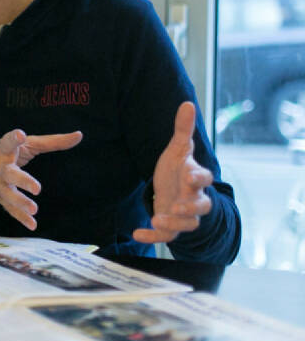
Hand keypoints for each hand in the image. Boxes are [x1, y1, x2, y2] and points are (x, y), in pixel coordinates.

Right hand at [0, 129, 82, 230]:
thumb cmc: (9, 152)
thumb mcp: (28, 144)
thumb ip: (53, 141)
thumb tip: (79, 135)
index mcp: (5, 149)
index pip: (9, 142)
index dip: (14, 139)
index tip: (20, 135)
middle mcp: (0, 167)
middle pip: (10, 174)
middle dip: (23, 181)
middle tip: (37, 188)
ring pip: (9, 194)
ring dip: (21, 202)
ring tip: (34, 209)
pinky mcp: (1, 198)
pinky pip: (10, 209)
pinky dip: (21, 218)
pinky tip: (32, 224)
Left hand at [133, 101, 213, 244]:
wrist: (176, 191)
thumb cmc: (178, 169)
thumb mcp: (178, 150)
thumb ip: (182, 130)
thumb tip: (187, 104)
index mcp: (195, 178)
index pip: (204, 179)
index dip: (198, 178)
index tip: (189, 176)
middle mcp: (193, 198)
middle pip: (201, 206)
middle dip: (190, 207)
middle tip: (176, 206)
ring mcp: (184, 214)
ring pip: (187, 224)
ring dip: (173, 224)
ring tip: (157, 220)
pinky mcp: (172, 227)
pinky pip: (166, 237)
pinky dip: (153, 237)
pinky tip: (137, 233)